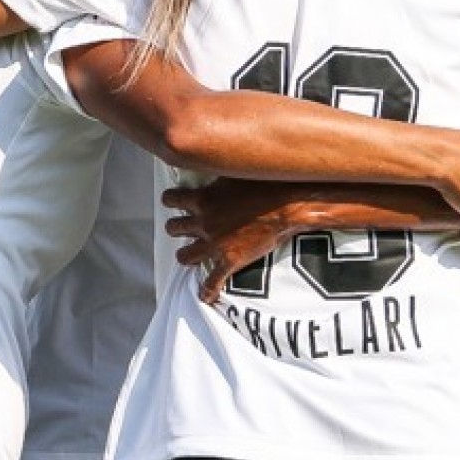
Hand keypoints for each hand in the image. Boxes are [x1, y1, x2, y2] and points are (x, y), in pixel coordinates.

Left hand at [164, 178, 293, 303]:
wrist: (287, 207)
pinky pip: (212, 282)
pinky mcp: (229, 261)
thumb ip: (218, 177)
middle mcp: (203, 222)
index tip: (173, 201)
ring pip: (185, 256)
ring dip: (186, 255)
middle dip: (177, 228)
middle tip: (184, 228)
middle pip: (174, 228)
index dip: (171, 201)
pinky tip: (206, 296)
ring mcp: (214, 244)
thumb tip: (213, 164)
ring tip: (190, 255)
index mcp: (203, 199)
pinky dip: (208, 290)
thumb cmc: (266, 185)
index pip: (171, 199)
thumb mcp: (235, 172)